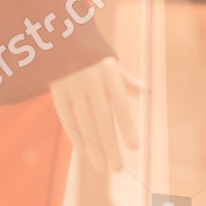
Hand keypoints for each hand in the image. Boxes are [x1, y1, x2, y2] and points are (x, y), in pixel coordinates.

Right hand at [47, 57, 140, 173]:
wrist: (58, 35)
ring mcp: (73, 85)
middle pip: (103, 119)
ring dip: (94, 148)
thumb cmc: (90, 54)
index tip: (135, 147)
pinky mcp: (57, 90)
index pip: (121, 104)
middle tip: (118, 169)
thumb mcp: (110, 62)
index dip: (127, 126)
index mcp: (109, 72)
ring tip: (102, 168)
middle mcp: (92, 80)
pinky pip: (67, 118)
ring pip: (85, 123)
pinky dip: (75, 136)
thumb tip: (148, 93)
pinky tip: (84, 153)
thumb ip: (126, 81)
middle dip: (111, 146)